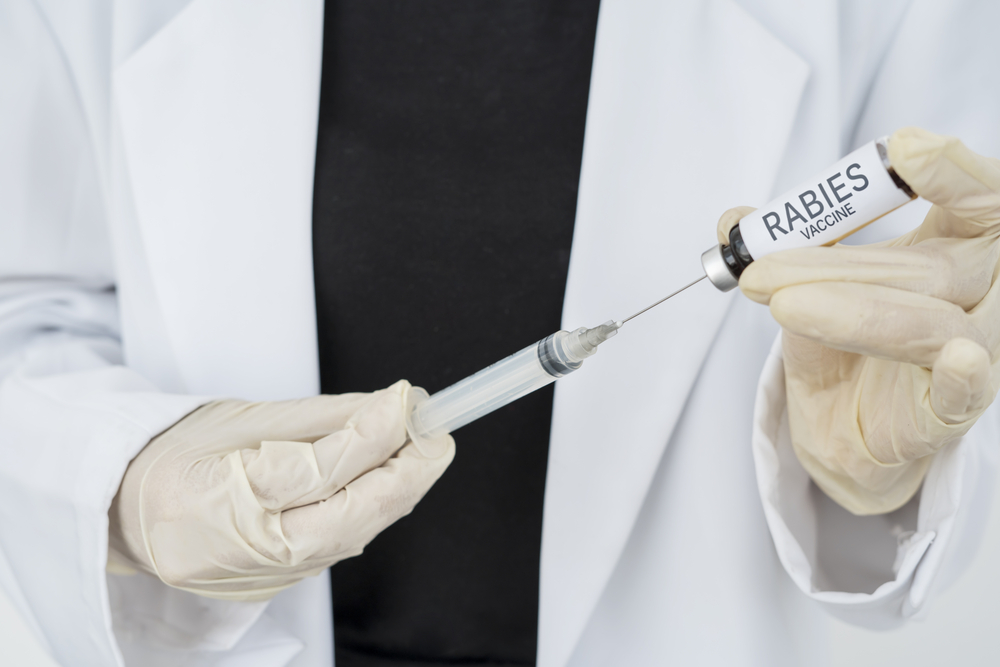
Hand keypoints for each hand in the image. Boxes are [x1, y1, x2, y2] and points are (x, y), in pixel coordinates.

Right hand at [108, 380, 452, 599]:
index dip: (373, 434)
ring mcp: (266, 575)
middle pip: (351, 515)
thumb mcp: (241, 419)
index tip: (407, 400)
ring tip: (423, 446)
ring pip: (355, 533)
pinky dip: (373, 508)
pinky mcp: (282, 583)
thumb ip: (321, 418)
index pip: (318, 469)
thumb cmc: (177, 457)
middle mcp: (247, 549)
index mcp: (221, 500)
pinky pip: (343, 543)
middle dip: (407, 471)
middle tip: (438, 430)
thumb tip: (389, 405)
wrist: (128, 514)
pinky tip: (391, 478)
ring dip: (398, 488)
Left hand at [721, 127, 999, 514]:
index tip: (902, 148)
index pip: (980, 201)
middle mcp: (983, 295)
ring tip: (782, 304)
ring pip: (930, 323)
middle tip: (760, 270)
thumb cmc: (845, 338)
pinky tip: (959, 358)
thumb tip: (734, 221)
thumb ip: (783, 241)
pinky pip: (965, 392)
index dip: (951, 174)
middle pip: (933, 267)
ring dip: (849, 311)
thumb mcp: (811, 278)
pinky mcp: (953, 409)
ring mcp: (977, 352)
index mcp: (960, 246)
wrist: (847, 421)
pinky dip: (960, 374)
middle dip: (836, 266)